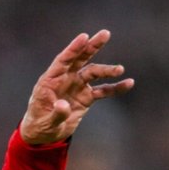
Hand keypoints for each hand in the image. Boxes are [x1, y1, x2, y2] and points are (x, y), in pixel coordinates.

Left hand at [20, 30, 132, 145]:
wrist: (45, 135)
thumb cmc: (40, 126)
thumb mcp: (46, 122)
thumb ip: (56, 114)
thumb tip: (64, 106)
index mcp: (50, 81)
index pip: (62, 61)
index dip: (73, 48)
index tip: (84, 37)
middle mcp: (65, 79)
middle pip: (80, 59)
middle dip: (92, 46)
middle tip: (105, 34)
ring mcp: (77, 86)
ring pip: (94, 72)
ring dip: (107, 70)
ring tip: (120, 69)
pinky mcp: (86, 97)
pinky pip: (103, 90)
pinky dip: (115, 87)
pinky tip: (129, 84)